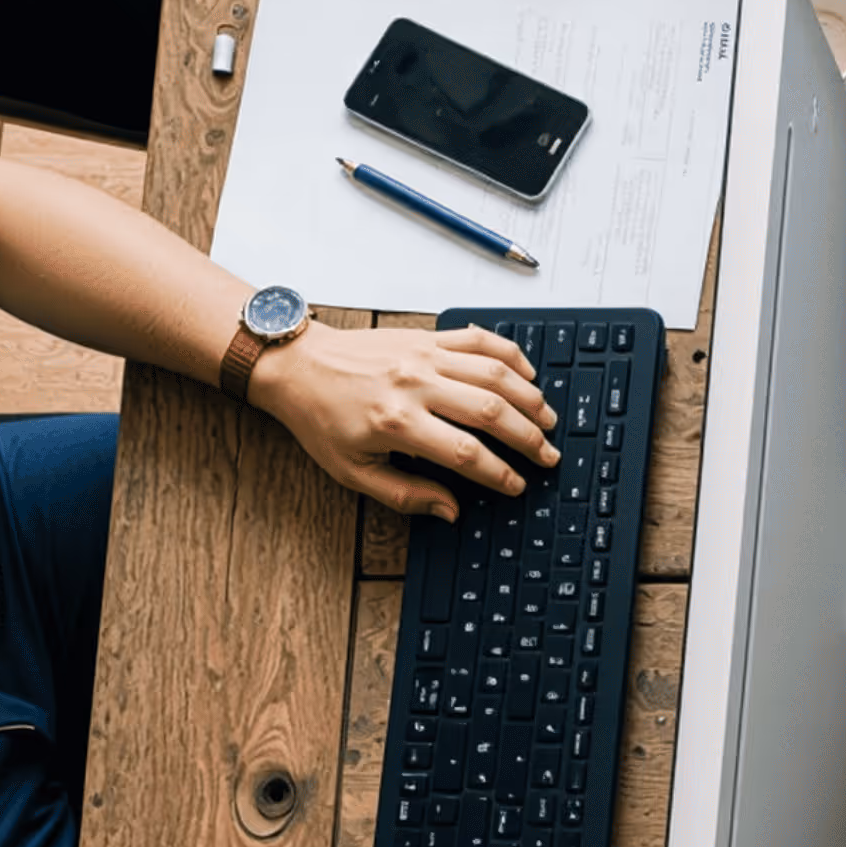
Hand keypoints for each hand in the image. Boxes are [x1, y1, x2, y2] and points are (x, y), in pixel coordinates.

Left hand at [245, 321, 559, 524]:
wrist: (297, 364)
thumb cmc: (320, 418)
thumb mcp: (351, 471)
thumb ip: (404, 493)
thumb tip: (450, 509)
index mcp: (396, 422)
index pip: (465, 453)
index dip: (499, 473)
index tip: (517, 485)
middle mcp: (415, 384)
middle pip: (491, 411)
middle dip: (528, 438)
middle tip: (548, 456)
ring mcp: (424, 355)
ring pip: (495, 374)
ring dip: (529, 399)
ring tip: (547, 420)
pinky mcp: (427, 337)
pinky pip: (481, 340)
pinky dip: (511, 356)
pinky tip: (527, 376)